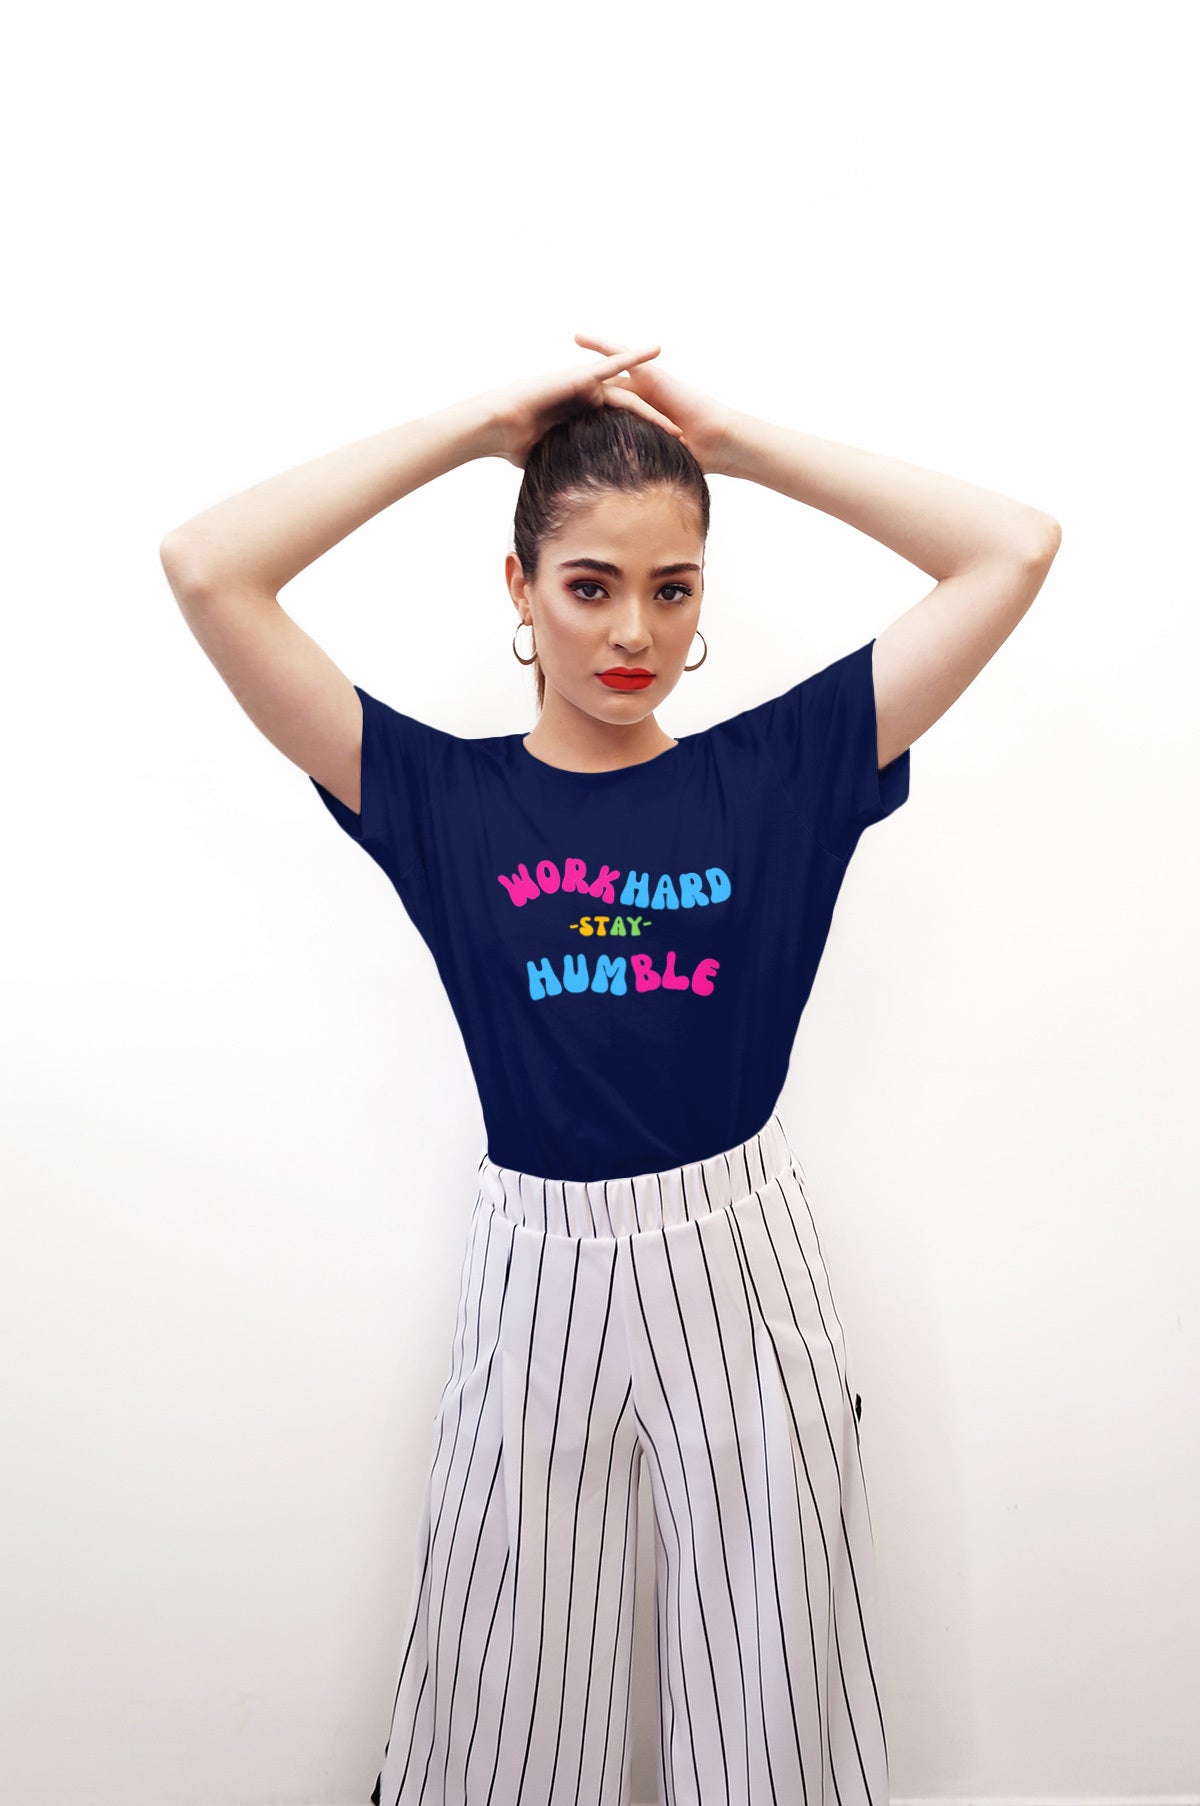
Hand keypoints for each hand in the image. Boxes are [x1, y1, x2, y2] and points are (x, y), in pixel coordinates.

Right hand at [482, 343, 686, 469]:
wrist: (498, 426)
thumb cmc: (515, 446)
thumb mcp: (551, 461)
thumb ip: (568, 469)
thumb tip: (575, 501)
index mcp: (584, 421)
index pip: (620, 432)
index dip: (641, 445)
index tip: (662, 461)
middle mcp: (588, 401)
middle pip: (630, 416)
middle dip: (654, 431)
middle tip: (680, 447)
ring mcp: (585, 387)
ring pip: (628, 395)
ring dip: (652, 408)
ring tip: (677, 424)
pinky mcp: (581, 376)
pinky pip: (612, 365)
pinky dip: (633, 357)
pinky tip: (655, 351)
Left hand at [573, 332, 739, 475]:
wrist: (714, 444)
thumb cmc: (689, 460)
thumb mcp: (649, 464)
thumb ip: (627, 469)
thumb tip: (601, 496)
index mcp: (635, 419)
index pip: (602, 413)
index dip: (581, 411)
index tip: (561, 413)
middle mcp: (639, 399)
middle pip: (604, 386)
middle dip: (584, 379)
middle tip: (562, 371)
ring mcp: (645, 386)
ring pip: (613, 366)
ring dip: (594, 353)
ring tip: (576, 336)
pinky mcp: (652, 377)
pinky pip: (625, 357)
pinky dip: (605, 347)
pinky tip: (583, 339)